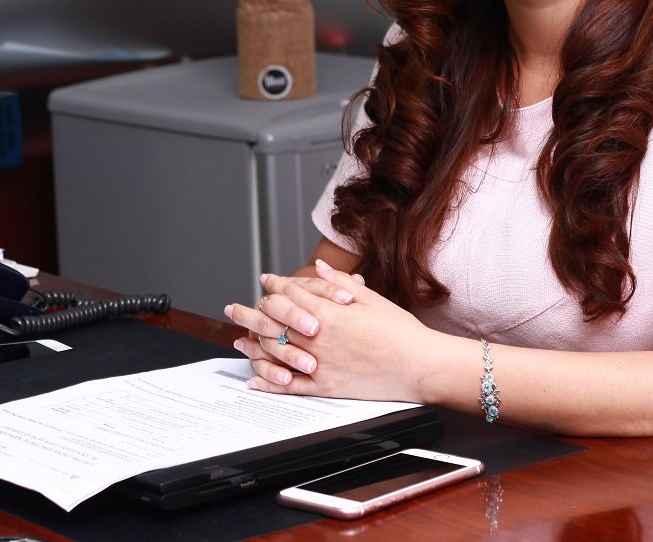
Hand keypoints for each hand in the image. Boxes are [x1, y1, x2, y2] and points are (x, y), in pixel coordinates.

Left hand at [227, 261, 438, 403]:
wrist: (417, 364)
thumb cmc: (399, 330)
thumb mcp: (370, 298)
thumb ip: (337, 283)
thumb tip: (317, 266)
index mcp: (330, 312)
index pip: (291, 294)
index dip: (275, 285)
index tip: (266, 281)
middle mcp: (319, 337)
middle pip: (275, 322)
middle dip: (251, 313)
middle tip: (234, 309)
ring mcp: (320, 364)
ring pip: (276, 353)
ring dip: (253, 346)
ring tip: (238, 342)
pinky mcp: (326, 387)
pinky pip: (290, 387)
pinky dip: (270, 384)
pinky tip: (256, 380)